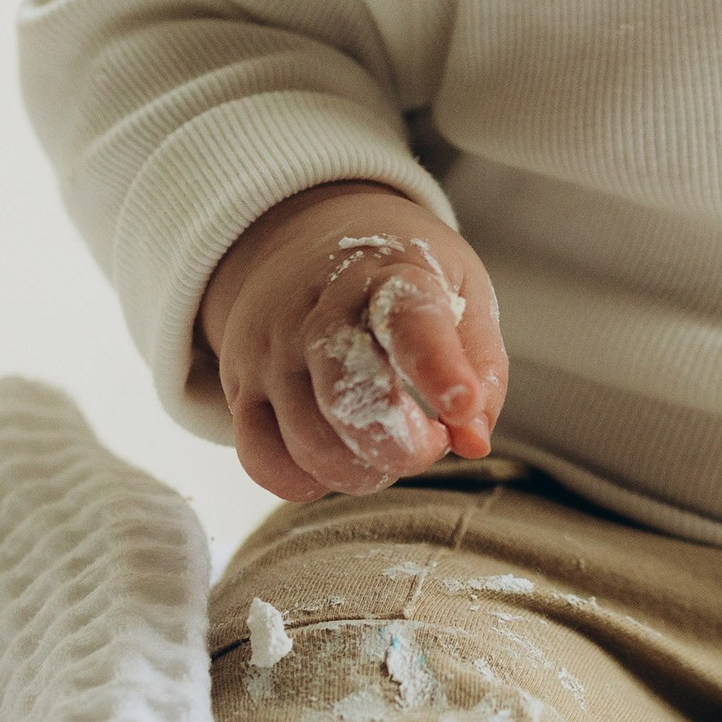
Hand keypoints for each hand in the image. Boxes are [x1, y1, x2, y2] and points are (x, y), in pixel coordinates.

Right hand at [200, 182, 507, 501]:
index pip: (410, 321)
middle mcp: (317, 311)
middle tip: (431, 443)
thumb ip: (481, 367)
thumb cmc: (401, 276)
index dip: (438, 369)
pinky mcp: (239, 388)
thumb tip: (473, 442)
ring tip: (390, 444)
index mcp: (389, 275)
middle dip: (401, 448)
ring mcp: (270, 351)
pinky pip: (263, 461)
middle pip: (347, 397)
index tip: (463, 408)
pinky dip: (308, 482)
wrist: (305, 239)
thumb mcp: (462, 292)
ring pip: (309, 444)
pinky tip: (339, 457)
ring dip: (364, 470)